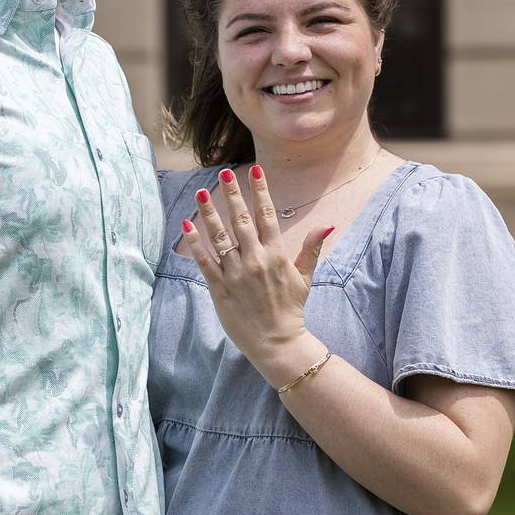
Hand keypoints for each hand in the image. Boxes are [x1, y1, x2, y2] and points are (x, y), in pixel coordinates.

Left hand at [181, 165, 331, 382]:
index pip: (267, 215)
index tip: (255, 170)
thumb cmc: (291, 310)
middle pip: (242, 220)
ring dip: (209, 213)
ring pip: (220, 237)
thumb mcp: (305, 278)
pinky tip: (187, 225)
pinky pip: (204, 261)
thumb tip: (326, 225)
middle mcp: (255, 260)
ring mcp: (236, 274)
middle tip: (223, 173)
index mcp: (276, 255)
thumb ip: (311, 249)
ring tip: (201, 192)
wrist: (277, 344)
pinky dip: (195, 243)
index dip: (260, 191)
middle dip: (232, 194)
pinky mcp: (220, 288)